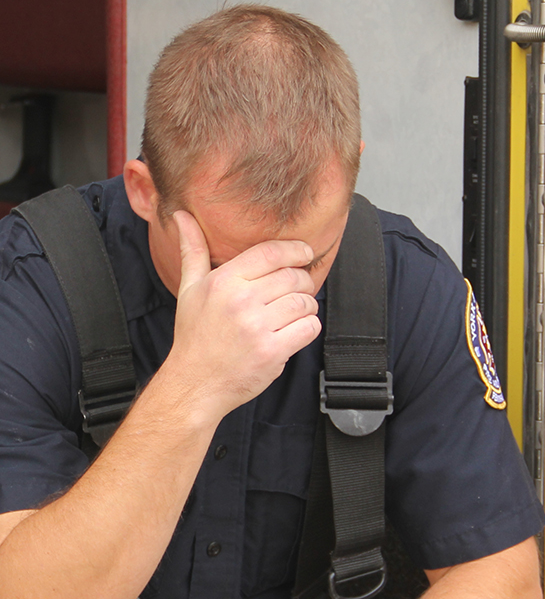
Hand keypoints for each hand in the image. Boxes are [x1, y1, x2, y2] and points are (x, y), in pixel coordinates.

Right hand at [164, 211, 321, 419]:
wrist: (196, 382)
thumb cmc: (194, 336)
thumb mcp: (190, 289)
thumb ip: (192, 250)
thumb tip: (182, 215)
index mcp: (224, 282)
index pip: (271, 253)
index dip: (295, 249)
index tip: (305, 253)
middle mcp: (241, 302)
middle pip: (293, 277)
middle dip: (304, 280)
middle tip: (300, 289)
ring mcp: (258, 327)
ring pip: (304, 302)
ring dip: (307, 306)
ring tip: (295, 312)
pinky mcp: (272, 351)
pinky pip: (308, 328)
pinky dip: (309, 328)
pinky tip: (296, 330)